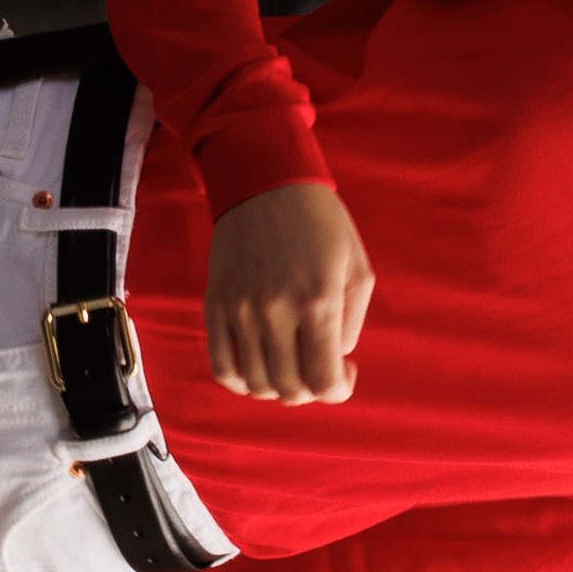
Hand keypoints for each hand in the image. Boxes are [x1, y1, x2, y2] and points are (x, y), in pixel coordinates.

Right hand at [202, 180, 375, 401]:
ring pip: (256, 385)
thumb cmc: (320, 221)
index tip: (346, 372)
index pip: (325, 382)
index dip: (340, 390)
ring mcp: (240, 311)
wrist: (265, 180)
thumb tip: (336, 358)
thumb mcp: (357, 267)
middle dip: (312, 391)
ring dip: (279, 388)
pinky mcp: (215, 306)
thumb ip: (351, 322)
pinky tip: (259, 369)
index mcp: (318, 302)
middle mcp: (275, 312)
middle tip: (319, 367)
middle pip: (290, 390)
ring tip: (292, 364)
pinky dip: (242, 382)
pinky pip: (221, 367)